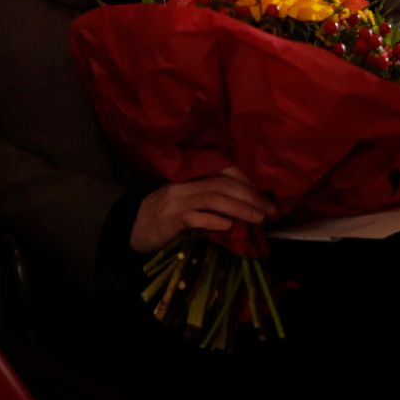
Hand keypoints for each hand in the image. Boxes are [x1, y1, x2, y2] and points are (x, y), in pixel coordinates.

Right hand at [130, 167, 276, 252]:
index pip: (221, 171)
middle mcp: (183, 186)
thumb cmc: (159, 218)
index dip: (245, 181)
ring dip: (239, 208)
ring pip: (212, 198)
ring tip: (259, 218)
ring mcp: (175, 202)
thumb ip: (205, 201)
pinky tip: (229, 226)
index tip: (264, 194)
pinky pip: (194, 217)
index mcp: (188, 180)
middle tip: (270, 209)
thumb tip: (240, 209)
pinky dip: (214, 220)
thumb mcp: (183, 203)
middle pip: (221, 184)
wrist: (128, 229)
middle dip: (250, 196)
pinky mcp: (169, 220)